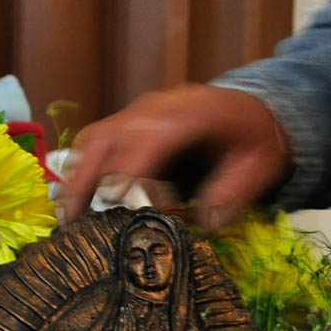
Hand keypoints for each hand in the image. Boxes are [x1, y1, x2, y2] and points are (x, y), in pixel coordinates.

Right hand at [62, 85, 291, 225]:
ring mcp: (139, 112)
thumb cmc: (255, 138)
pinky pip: (97, 140)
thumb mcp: (260, 166)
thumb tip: (205, 223)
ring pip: (95, 138)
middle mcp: (157, 107)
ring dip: (78, 176)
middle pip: (109, 137)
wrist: (253, 108)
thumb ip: (234, 193)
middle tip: (74, 220)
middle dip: (89, 179)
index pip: (150, 137)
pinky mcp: (129, 122)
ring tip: (70, 217)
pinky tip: (79, 199)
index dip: (130, 169)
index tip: (116, 203)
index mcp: (192, 113)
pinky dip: (83, 169)